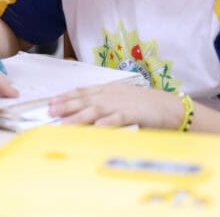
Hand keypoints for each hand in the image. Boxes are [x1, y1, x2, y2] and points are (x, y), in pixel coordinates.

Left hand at [49, 82, 180, 128]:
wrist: (169, 107)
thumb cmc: (144, 105)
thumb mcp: (121, 100)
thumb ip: (104, 104)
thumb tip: (84, 112)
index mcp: (108, 90)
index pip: (82, 92)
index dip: (66, 96)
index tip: (51, 102)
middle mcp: (112, 95)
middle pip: (85, 100)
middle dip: (66, 106)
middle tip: (51, 112)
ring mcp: (122, 104)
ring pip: (96, 110)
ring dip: (79, 116)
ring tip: (66, 123)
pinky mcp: (134, 114)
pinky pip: (118, 118)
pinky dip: (108, 122)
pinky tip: (98, 127)